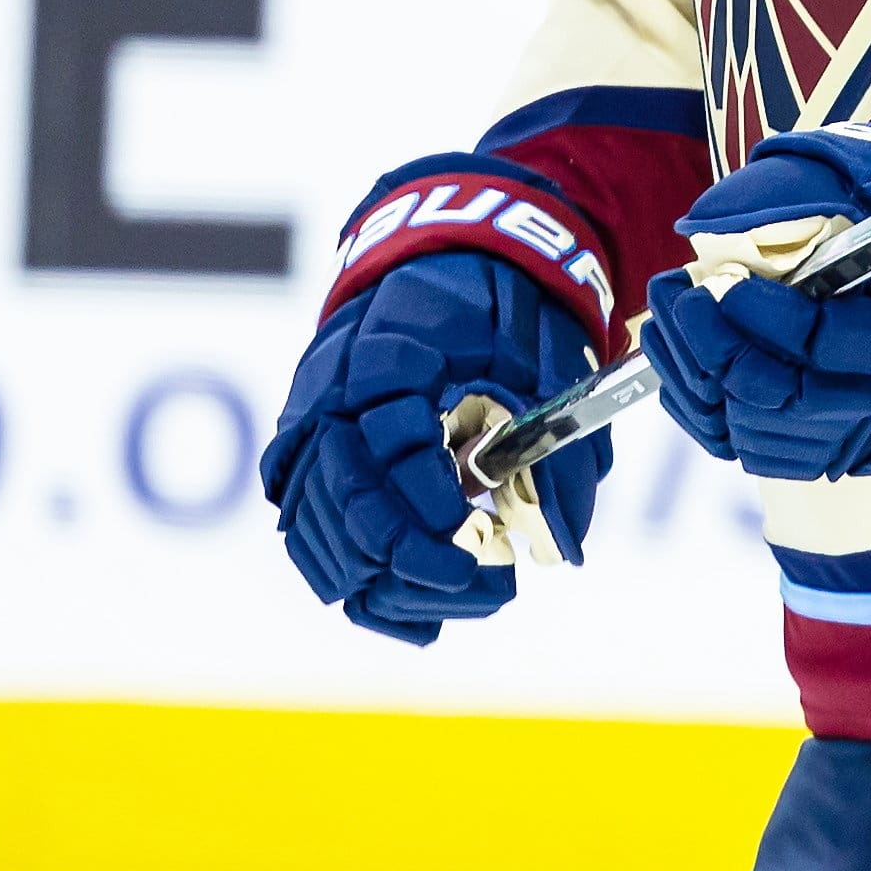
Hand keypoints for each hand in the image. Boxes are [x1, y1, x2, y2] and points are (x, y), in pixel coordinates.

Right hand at [260, 179, 612, 644]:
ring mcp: (311, 428)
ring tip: (464, 593)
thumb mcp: (545, 355)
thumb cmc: (502, 306)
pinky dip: (359, 585)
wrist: (448, 256)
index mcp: (389, 349)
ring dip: (388, 579)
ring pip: (321, 529)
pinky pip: (313, 538)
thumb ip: (556, 448)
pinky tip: (420, 615)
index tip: (475, 531)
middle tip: (476, 577)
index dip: (429, 498)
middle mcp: (331, 391)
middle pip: (344, 495)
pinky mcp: (310, 463)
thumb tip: (560, 550)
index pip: (390, 440)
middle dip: (408, 553)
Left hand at [645, 83, 870, 481]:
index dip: (764, 318)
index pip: (827, 349)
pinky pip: (778, 453)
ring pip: (773, 443)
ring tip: (675, 323)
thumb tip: (709, 222)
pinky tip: (694, 364)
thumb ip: (796, 190)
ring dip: (708, 388)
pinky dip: (724, 417)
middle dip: (718, 355)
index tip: (721, 279)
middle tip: (680, 296)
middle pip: (790, 409)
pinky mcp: (864, 444)